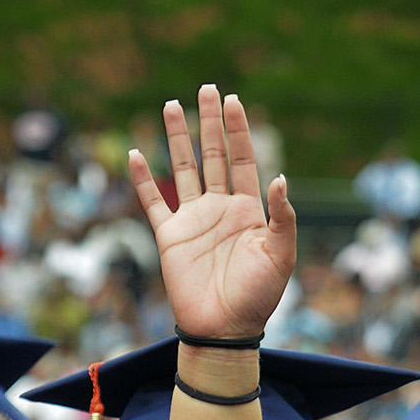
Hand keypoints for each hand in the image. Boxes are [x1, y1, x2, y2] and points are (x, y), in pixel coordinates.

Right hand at [129, 87, 297, 340]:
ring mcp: (193, 219)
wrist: (224, 330)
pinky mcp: (169, 236)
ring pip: (183, 169)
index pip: (244, 160)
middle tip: (207, 89)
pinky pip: (153, 202)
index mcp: (249, 210)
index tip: (234, 100)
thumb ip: (282, 218)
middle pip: (214, 155)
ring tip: (171, 105)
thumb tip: (280, 177)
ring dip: (177, 138)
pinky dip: (143, 178)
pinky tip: (136, 152)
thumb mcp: (280, 256)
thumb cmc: (257, 297)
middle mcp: (220, 208)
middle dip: (210, 123)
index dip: (239, 130)